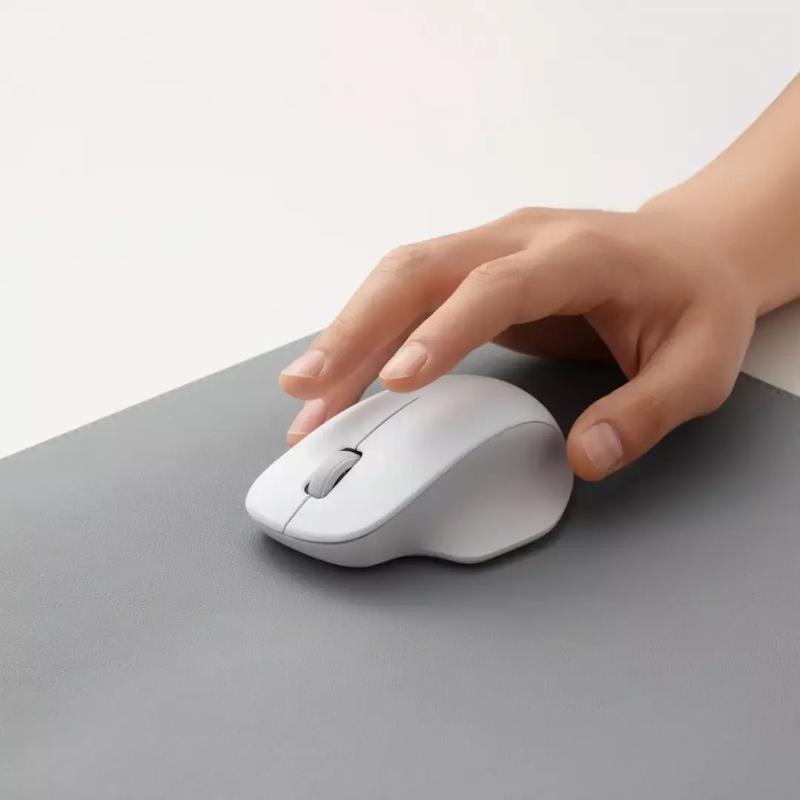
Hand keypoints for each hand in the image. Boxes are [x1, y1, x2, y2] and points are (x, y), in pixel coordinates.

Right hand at [279, 206, 756, 479]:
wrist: (687, 251)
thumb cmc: (694, 301)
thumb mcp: (699, 364)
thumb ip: (646, 410)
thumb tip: (584, 456)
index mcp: (577, 254)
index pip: (494, 285)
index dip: (441, 329)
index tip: (397, 379)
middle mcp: (518, 240)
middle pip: (418, 269)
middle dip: (356, 328)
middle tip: (309, 389)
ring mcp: (489, 249)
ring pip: (398, 278)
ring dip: (345, 333)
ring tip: (305, 397)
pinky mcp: (472, 271)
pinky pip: (406, 295)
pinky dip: (366, 335)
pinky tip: (341, 378)